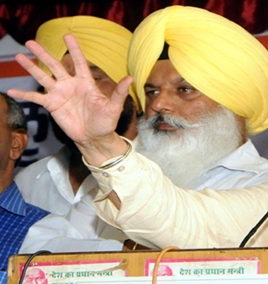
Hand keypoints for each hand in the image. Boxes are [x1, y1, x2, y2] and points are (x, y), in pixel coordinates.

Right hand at [7, 34, 130, 163]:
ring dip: (31, 68)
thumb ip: (119, 93)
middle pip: (55, 66)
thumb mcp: (114, 107)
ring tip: (19, 57)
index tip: (67, 35)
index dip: (74, 49)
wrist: (95, 138)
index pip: (79, 62)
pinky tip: (11, 90)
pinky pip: (36, 98)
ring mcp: (60, 94)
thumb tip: (130, 78)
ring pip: (43, 77)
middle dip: (43, 54)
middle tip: (30, 42)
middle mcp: (71, 85)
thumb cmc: (106, 122)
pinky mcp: (52, 106)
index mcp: (86, 83)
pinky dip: (24, 95)